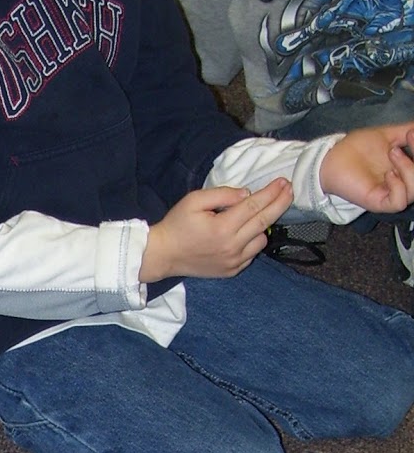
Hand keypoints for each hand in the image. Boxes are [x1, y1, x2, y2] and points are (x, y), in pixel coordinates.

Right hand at [140, 178, 291, 283]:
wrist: (163, 255)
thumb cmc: (176, 224)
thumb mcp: (194, 200)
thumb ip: (223, 194)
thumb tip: (247, 194)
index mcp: (223, 227)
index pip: (255, 206)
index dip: (271, 192)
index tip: (283, 181)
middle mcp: (232, 246)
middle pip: (264, 221)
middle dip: (280, 203)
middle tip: (289, 190)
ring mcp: (233, 261)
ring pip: (262, 240)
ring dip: (264, 224)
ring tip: (260, 213)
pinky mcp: (231, 271)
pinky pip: (252, 254)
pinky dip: (253, 242)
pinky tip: (246, 233)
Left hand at [320, 124, 413, 213]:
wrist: (332, 156)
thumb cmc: (357, 147)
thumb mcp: (389, 135)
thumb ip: (408, 131)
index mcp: (405, 170)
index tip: (411, 133)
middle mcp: (401, 184)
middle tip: (407, 138)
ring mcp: (390, 194)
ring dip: (409, 169)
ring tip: (393, 153)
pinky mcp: (377, 202)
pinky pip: (398, 202)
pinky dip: (398, 187)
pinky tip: (389, 174)